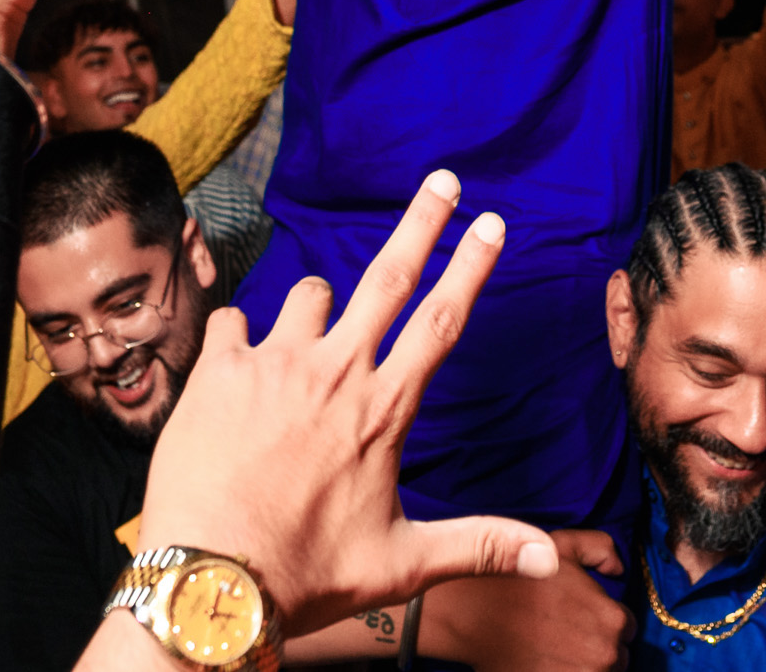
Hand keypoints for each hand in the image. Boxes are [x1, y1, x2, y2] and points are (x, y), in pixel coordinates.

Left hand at [134, 170, 555, 638]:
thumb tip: (550, 559)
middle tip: (444, 180)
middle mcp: (336, 373)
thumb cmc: (308, 574)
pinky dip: (240, 337)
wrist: (215, 584)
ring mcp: (276, 365)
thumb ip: (477, 544)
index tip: (491, 222)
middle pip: (389, 277)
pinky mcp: (220, 370)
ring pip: (309, 296)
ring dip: (317, 307)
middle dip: (422, 222)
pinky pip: (234, 320)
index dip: (471, 266)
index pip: (441, 321)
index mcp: (384, 409)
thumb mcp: (403, 564)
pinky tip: (237, 368)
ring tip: (308, 347)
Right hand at [423, 529, 631, 671]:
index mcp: (613, 619)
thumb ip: (600, 548)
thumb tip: (618, 569)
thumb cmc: (520, 578)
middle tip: (565, 633)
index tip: (582, 617)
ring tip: (554, 649)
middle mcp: (606, 655)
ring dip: (582, 664)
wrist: (477, 613)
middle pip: (615, 657)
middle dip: (595, 645)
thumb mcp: (563, 545)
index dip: (603, 620)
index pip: (626, 629)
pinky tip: (546, 661)